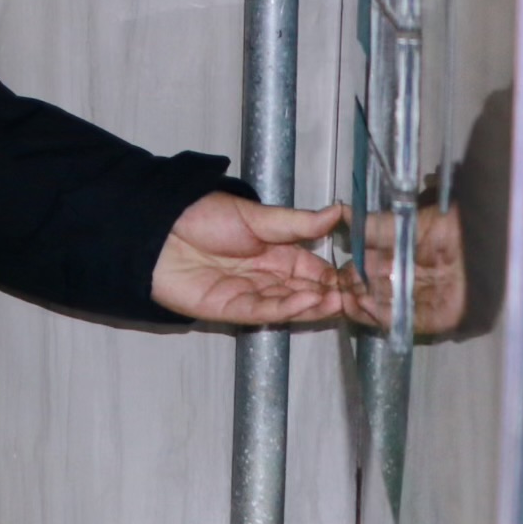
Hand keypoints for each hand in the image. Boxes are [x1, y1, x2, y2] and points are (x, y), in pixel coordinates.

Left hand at [150, 193, 382, 330]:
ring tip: (337, 300)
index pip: (316, 270)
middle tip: (359, 297)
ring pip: (291, 304)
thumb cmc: (202, 216)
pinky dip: (287, 309)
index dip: (338, 276)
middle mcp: (269, 277)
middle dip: (332, 295)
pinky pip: (265, 311)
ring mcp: (252, 295)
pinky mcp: (232, 310)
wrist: (156, 228)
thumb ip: (297, 222)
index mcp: (278, 253)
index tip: (366, 281)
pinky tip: (307, 303)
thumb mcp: (256, 216)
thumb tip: (339, 211)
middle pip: (307, 292)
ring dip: (314, 304)